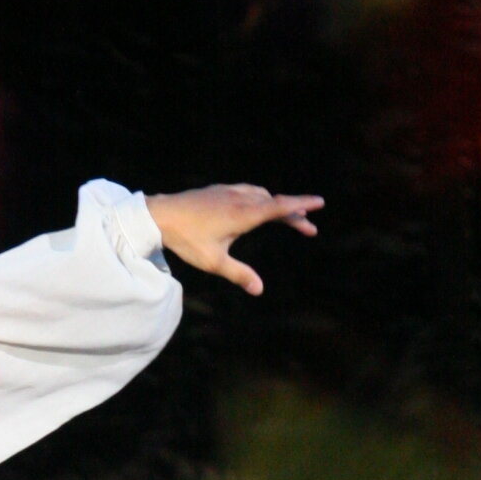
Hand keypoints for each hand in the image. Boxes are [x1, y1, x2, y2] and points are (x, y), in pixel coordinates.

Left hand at [144, 184, 322, 294]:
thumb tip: (259, 290)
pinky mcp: (218, 190)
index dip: (301, 204)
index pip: (280, 207)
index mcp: (244, 214)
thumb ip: (239, 274)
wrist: (160, 214)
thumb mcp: (214, 262)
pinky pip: (248, 191)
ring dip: (277, 205)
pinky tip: (258, 204)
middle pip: (275, 203)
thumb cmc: (186, 239)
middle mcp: (240, 198)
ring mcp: (229, 192)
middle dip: (294, 214)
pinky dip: (261, 198)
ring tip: (289, 216)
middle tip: (309, 228)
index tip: (320, 202)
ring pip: (262, 195)